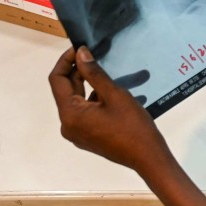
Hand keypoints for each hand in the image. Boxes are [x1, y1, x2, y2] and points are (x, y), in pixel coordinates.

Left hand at [48, 46, 170, 172]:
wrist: (148, 158)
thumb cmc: (133, 126)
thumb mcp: (115, 95)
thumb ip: (94, 73)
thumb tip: (80, 53)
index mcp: (70, 114)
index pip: (57, 80)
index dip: (66, 60)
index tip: (80, 48)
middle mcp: (68, 125)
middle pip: (66, 91)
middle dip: (79, 72)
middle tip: (95, 56)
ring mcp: (77, 134)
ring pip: (77, 102)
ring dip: (89, 86)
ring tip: (107, 72)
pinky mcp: (88, 138)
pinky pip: (85, 113)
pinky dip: (94, 100)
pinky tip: (110, 92)